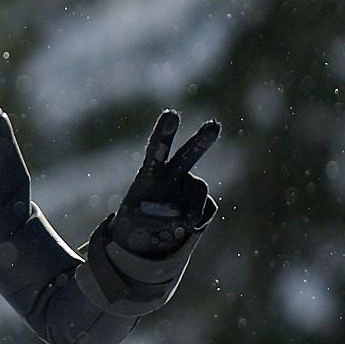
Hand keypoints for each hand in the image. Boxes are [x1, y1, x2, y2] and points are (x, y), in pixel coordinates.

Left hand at [114, 110, 219, 256]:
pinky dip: (193, 223)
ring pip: (200, 189)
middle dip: (201, 141)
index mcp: (151, 172)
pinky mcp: (202, 204)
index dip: (164, 134)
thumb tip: (181, 218)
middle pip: (188, 154)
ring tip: (185, 224)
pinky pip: (203, 212)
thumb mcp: (130, 218)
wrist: (150, 229)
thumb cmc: (136, 217)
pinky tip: (183, 228)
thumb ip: (149, 215)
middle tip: (213, 125)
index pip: (156, 150)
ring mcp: (190, 188)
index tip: (171, 114)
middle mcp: (173, 175)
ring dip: (194, 206)